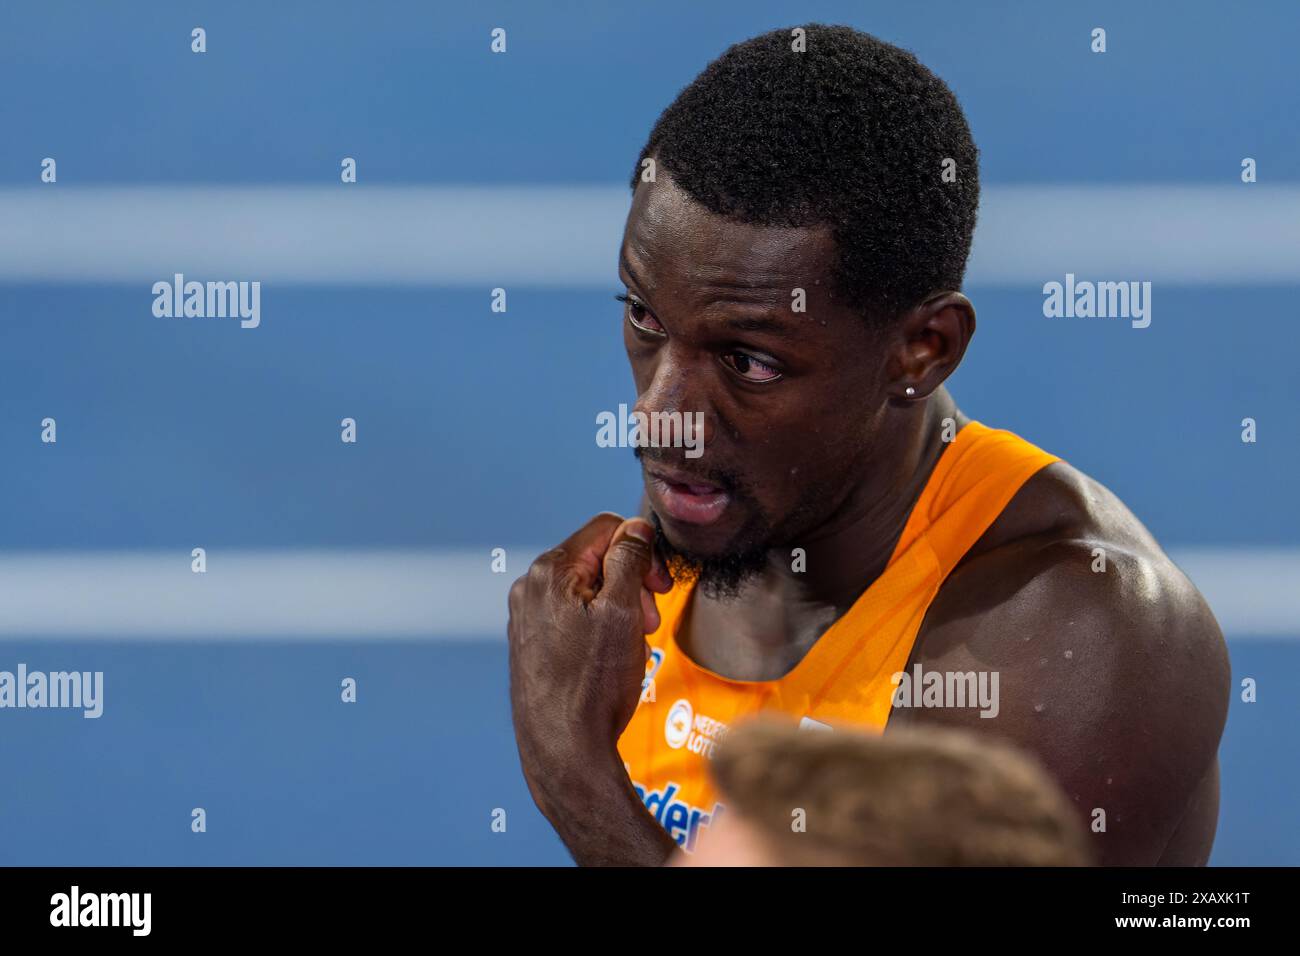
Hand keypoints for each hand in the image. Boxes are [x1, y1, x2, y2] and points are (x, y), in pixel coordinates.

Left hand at [507, 513, 672, 844]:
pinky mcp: (531, 644)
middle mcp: (530, 588)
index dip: (643, 551)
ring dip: (619, 608)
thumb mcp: (622, 612)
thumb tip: (635, 528)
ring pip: (587, 590)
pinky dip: (600, 628)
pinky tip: (612, 658)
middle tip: (650, 620)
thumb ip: (629, 559)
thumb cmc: (593, 686)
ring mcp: (527, 618)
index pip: (606, 528)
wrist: (564, 751)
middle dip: (632, 583)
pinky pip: (573, 618)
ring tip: (633, 645)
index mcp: (549, 571)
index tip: (661, 586)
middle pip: (596, 559)